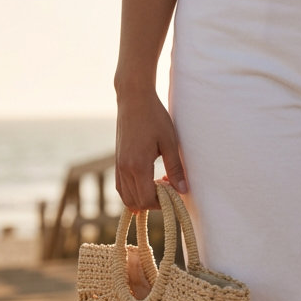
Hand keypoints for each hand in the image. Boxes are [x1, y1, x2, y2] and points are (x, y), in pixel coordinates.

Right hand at [115, 89, 188, 210]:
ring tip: (159, 183)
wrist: (133, 98)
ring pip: (126, 198)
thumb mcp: (170, 143)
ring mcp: (118, 165)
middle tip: (167, 187)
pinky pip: (121, 187)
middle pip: (135, 203)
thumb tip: (183, 190)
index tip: (173, 191)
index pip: (146, 200)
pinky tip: (148, 181)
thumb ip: (175, 169)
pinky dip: (134, 191)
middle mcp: (124, 168)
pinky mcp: (117, 161)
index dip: (161, 202)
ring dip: (143, 198)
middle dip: (153, 202)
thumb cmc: (154, 117)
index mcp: (137, 165)